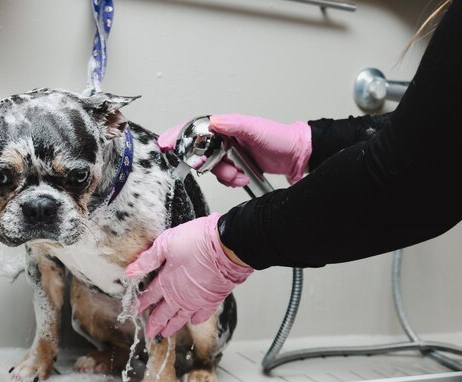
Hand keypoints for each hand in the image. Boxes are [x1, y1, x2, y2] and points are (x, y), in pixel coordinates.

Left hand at [125, 213, 253, 338]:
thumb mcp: (166, 244)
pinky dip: (197, 319)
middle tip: (150, 332)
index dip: (142, 303)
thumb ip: (148, 259)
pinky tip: (193, 321)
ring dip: (172, 326)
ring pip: (181, 317)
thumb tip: (129, 272)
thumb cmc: (197, 241)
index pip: (150, 295)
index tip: (135, 310)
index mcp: (167, 281)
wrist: (226, 247)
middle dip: (155, 322)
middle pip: (164, 312)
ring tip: (165, 333)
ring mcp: (197, 300)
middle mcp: (180, 295)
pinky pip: (203, 315)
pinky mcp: (213, 299)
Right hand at [158, 114, 311, 185]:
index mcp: (226, 126)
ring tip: (239, 175)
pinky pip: (223, 177)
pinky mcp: (235, 166)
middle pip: (200, 152)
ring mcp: (229, 153)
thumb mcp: (257, 129)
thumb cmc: (280, 138)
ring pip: (212, 168)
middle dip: (207, 164)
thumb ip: (235, 124)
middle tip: (216, 167)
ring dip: (224, 175)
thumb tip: (214, 121)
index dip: (178, 136)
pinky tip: (242, 178)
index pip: (195, 129)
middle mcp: (225, 139)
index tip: (165, 144)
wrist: (296, 158)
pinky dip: (230, 180)